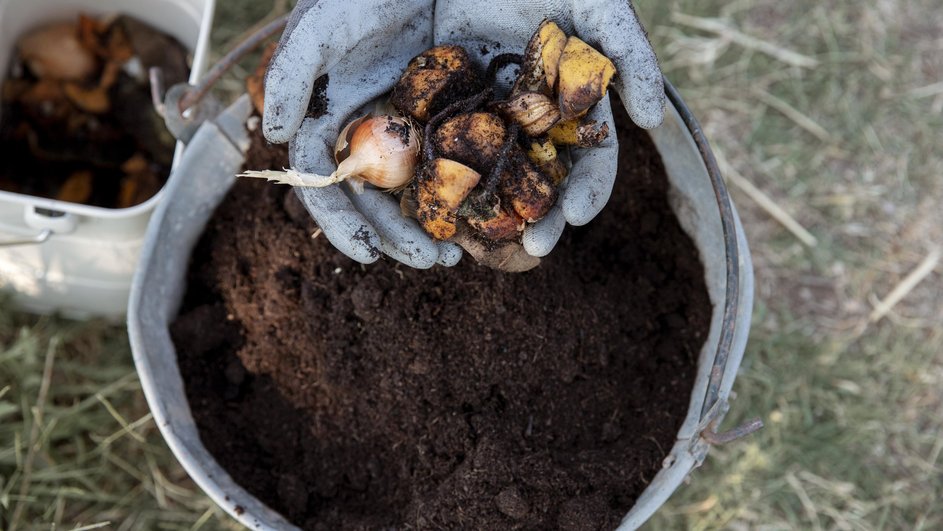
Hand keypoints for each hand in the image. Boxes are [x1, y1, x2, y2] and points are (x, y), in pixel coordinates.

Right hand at [263, 0, 462, 267]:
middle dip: (397, 236)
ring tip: (457, 253)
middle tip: (434, 261)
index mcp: (328, 121)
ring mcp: (404, 128)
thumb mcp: (322, 25)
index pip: (326, 186)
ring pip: (412, 190)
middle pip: (374, 200)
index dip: (341, 224)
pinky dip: (460, 191)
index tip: (366, 255)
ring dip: (430, 225)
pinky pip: (449, 163)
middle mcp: (364, 133)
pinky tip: (482, 213)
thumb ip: (293, 72)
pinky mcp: (442, 117)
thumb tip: (279, 134)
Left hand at [434, 0, 664, 255]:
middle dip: (544, 217)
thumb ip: (630, 56)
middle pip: (545, 182)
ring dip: (495, 212)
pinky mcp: (449, 104)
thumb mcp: (598, 6)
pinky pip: (447, 148)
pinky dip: (446, 179)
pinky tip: (438, 206)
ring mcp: (492, 116)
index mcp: (574, 107)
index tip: (577, 216)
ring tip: (487, 242)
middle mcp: (536, 120)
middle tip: (534, 247)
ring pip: (497, 175)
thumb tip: (653, 119)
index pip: (591, 160)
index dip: (588, 191)